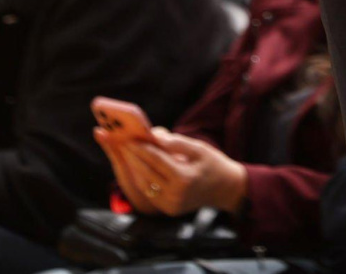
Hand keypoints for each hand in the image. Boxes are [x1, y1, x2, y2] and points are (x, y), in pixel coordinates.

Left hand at [97, 128, 248, 217]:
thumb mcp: (199, 147)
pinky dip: (141, 178)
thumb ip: (176, 142)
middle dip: (132, 157)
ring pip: (145, 185)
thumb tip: (155, 135)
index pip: (157, 161)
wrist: (225, 189)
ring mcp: (171, 205)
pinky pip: (149, 192)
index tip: (129, 138)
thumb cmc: (213, 163)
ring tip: (124, 153)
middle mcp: (176, 195)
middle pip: (147, 174)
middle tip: (120, 143)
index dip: (142, 149)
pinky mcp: (168, 209)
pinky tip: (135, 166)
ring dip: (133, 168)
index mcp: (185, 179)